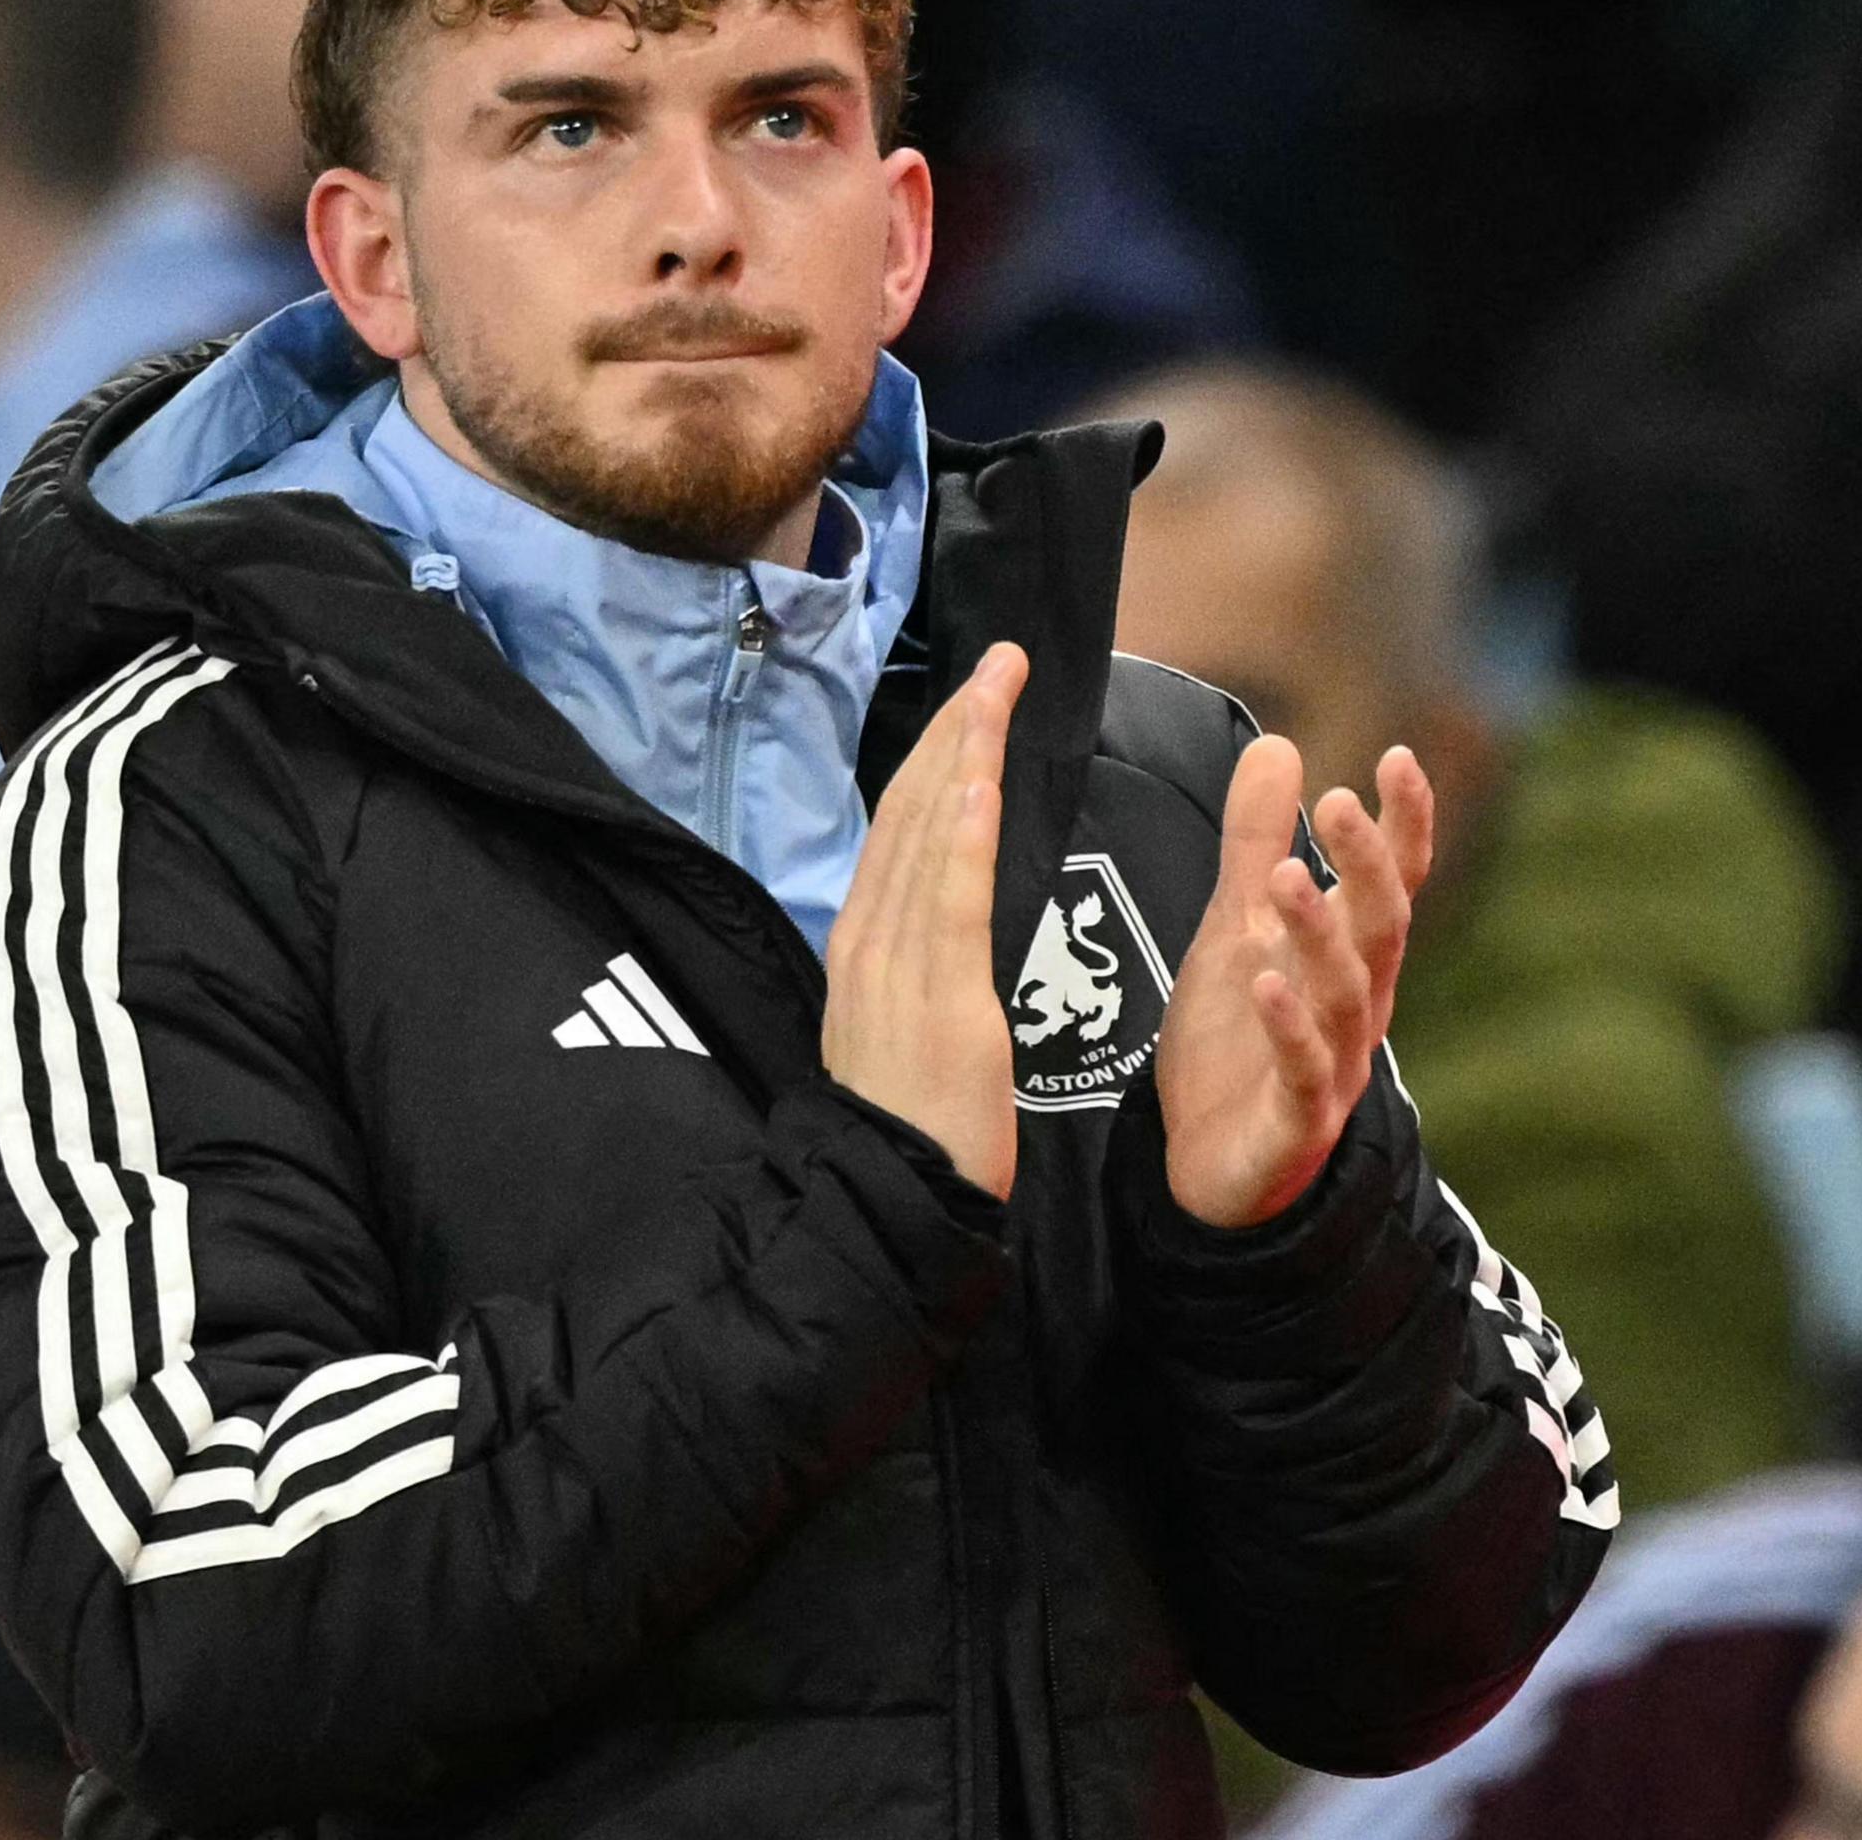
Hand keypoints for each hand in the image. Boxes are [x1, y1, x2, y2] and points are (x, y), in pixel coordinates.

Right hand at [822, 646, 1026, 1198]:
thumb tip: (931, 913)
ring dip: (963, 754)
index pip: (898, 827)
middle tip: (1000, 661)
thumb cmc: (912, 1128)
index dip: (936, 755)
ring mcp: (896, 966)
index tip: (973, 699)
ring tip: (996, 686)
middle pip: (909, 812)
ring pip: (926, 836)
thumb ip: (912, 962)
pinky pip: (947, 900)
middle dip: (955, 730)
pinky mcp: (939, 999)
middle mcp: (868, 939)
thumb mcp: (899, 1025)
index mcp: (861, 944)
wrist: (894, 1201)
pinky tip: (976, 776)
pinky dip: (957, 833)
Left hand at [1152, 742, 1436, 1227]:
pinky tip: (1265, 985)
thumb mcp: (1235, 927)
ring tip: (1289, 876)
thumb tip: (1276, 742)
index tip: (1397, 757)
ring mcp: (1333, 1067)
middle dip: (1368, 868)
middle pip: (1381, 931)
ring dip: (1321, 936)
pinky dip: (1288, 1030)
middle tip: (1338, 803)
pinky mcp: (1295, 1123)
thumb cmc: (1237, 1041)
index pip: (1393, 884)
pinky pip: (1301, 1073)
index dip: (1402, 826)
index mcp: (1350, 958)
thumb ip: (1254, 843)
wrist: (1209, 1168)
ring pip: (1344, 996)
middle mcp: (1356, 1007)